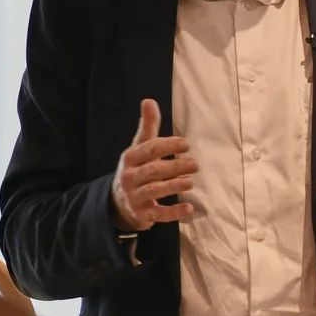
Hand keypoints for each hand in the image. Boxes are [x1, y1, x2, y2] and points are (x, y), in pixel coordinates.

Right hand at [111, 99, 196, 230]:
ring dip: (174, 185)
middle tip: (196, 164)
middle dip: (175, 166)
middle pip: (153, 170)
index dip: (167, 146)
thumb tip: (149, 100)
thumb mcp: (139, 148)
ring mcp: (135, 197)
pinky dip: (173, 212)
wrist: (120, 202)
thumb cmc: (136, 169)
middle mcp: (130, 177)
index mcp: (130, 158)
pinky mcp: (142, 214)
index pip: (149, 149)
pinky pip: (158, 214)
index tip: (185, 144)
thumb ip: (147, 126)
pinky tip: (189, 208)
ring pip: (155, 191)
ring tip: (191, 181)